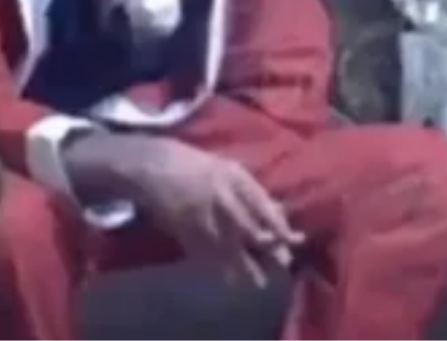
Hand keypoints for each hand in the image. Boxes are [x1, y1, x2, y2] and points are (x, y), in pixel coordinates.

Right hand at [127, 139, 303, 286]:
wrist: (153, 164)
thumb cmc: (196, 165)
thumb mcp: (227, 169)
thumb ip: (252, 191)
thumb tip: (280, 212)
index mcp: (232, 176)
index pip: (261, 204)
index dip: (278, 224)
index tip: (294, 240)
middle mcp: (219, 194)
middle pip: (247, 226)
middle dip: (266, 247)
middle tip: (283, 264)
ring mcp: (199, 212)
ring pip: (227, 244)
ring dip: (244, 265)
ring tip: (258, 282)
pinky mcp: (182, 227)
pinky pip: (204, 251)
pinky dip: (217, 265)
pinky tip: (228, 277)